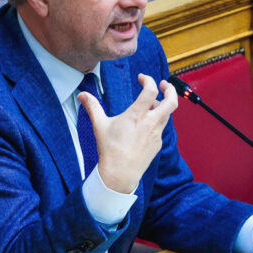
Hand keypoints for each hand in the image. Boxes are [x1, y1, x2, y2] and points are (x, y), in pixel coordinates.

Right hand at [79, 73, 177, 192]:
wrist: (120, 174)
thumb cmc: (109, 150)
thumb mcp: (99, 126)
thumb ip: (92, 107)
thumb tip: (81, 94)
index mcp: (136, 116)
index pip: (150, 91)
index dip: (148, 80)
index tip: (141, 78)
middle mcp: (150, 123)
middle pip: (171, 102)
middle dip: (170, 89)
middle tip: (163, 84)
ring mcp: (156, 134)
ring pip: (167, 114)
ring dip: (162, 105)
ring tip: (150, 103)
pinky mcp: (157, 144)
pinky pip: (161, 127)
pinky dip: (157, 120)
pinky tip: (145, 123)